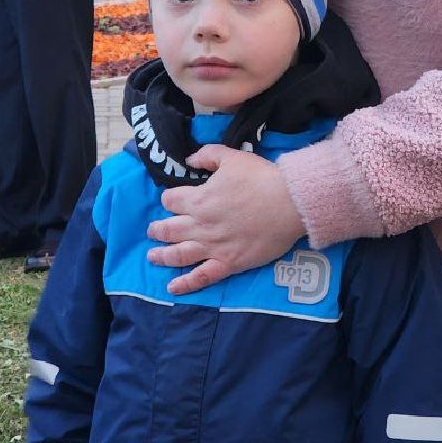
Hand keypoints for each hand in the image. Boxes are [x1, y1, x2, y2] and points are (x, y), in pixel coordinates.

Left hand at [146, 145, 305, 294]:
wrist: (288, 203)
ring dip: (162, 256)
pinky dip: (185, 283)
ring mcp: (213, 247)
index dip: (169, 198)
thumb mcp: (231, 157)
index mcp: (199, 199)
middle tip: (153, 231)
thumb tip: (189, 159)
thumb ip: (207, 154)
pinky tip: (172, 287)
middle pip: (169, 229)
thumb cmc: (260, 178)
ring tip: (152, 257)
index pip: (171, 200)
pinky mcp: (228, 263)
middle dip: (158, 229)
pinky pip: (202, 277)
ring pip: (179, 254)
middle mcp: (200, 225)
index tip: (171, 199)